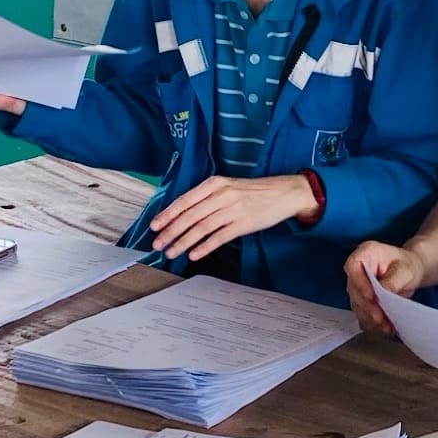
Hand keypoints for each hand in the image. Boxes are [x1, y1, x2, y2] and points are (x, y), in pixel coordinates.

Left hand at [147, 174, 314, 262]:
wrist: (283, 193)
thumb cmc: (253, 191)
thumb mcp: (227, 187)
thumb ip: (206, 198)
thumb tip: (181, 214)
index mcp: (214, 183)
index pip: (185, 200)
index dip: (167, 214)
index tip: (154, 226)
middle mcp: (222, 194)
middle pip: (190, 215)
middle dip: (170, 231)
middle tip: (157, 243)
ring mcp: (233, 209)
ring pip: (201, 227)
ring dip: (183, 242)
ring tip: (172, 252)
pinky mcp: (244, 223)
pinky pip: (219, 237)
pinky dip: (204, 247)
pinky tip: (194, 254)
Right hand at [345, 241, 423, 334]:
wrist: (410, 272)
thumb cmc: (407, 265)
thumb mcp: (406, 270)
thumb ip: (394, 280)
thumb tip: (384, 292)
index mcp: (365, 253)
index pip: (353, 266)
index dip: (359, 282)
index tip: (371, 296)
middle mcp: (357, 269)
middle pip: (354, 289)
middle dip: (367, 306)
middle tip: (380, 317)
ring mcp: (358, 285)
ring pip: (357, 304)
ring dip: (370, 318)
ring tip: (385, 326)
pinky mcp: (361, 300)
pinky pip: (362, 313)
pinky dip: (372, 322)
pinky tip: (383, 327)